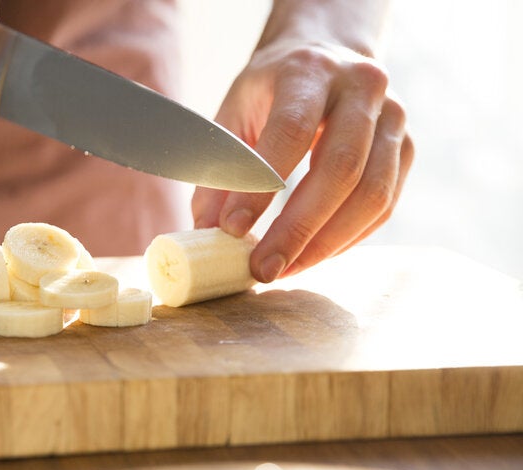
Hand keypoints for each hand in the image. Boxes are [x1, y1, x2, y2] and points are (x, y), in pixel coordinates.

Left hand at [192, 39, 413, 282]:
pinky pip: (384, 206)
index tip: (232, 230)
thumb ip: (220, 168)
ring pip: (372, 194)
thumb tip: (208, 232)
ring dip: (326, 243)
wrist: (327, 55)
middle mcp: (361, 88)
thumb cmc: (272, 91)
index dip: (261, 187)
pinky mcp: (407, 148)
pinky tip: (313, 255)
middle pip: (341, 168)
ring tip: (285, 268)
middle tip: (263, 268)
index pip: (290, 132)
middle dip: (299, 229)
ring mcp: (393, 118)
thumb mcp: (235, 112)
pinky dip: (348, 239)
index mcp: (309, 71)